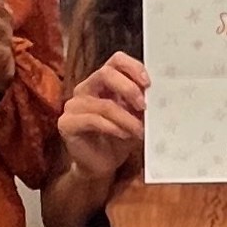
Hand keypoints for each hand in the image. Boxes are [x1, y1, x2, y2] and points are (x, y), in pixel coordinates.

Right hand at [58, 52, 149, 184]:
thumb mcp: (135, 117)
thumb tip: (158, 93)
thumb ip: (141, 102)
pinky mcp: (67, 123)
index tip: (149, 83)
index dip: (133, 67)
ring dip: (126, 118)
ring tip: (139, 130)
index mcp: (103, 81)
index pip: (116, 60)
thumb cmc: (119, 138)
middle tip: (143, 106)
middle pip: (105, 73)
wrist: (102, 165)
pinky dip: (113, 127)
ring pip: (103, 104)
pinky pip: (92, 120)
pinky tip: (124, 135)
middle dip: (128, 88)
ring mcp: (74, 105)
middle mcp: (86, 88)